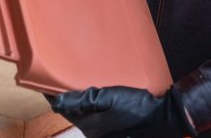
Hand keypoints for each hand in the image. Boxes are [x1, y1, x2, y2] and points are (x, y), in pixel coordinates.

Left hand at [46, 86, 195, 137]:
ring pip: (85, 115)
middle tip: (62, 77)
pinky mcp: (114, 130)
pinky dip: (92, 106)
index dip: (53, 94)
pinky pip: (96, 117)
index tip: (45, 81)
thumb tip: (56, 101)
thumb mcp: (108, 98)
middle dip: (67, 98)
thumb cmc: (137, 107)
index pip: (63, 109)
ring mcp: (105, 134)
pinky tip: (96, 95)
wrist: (165, 117)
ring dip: (80, 101)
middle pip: (73, 113)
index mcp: (89, 127)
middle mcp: (94, 134)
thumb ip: (82, 100)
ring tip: (77, 83)